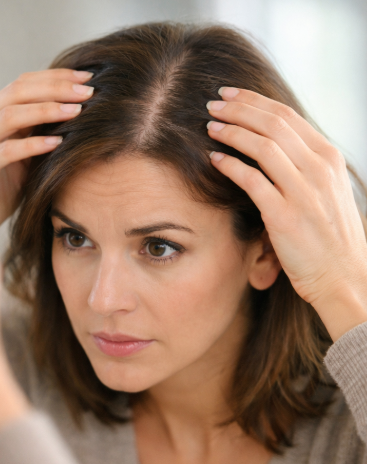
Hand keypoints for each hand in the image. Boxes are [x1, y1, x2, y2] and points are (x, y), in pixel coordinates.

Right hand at [0, 69, 93, 228]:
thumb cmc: (8, 185)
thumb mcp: (27, 152)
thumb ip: (40, 129)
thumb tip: (79, 108)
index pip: (24, 82)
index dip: (56, 76)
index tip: (87, 76)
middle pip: (18, 90)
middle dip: (56, 88)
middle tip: (88, 91)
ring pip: (10, 115)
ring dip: (47, 110)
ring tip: (77, 112)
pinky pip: (6, 151)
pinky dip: (33, 145)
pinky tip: (57, 143)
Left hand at [206, 88, 366, 340]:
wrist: (344, 276)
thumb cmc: (329, 235)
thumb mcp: (326, 191)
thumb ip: (304, 165)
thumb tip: (272, 145)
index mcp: (328, 158)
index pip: (287, 115)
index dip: (254, 101)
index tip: (230, 95)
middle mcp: (319, 168)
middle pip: (273, 123)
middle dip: (238, 109)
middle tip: (213, 103)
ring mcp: (303, 191)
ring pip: (263, 146)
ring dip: (232, 132)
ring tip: (210, 127)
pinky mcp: (285, 216)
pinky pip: (253, 181)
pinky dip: (231, 166)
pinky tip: (215, 159)